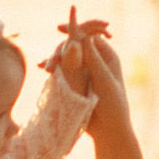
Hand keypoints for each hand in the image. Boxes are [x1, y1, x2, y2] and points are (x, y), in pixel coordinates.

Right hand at [47, 7, 131, 135]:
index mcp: (107, 56)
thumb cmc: (114, 107)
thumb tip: (84, 37)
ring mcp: (84, 70)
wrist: (108, 131)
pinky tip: (44, 69)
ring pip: (65, 55)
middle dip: (60, 48)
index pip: (89, 34)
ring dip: (55, 58)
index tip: (60, 28)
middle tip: (51, 63)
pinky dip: (53, 67)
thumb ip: (94, 61)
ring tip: (47, 68)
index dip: (75, 28)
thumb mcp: (105, 82)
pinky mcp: (75, 80)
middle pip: (74, 43)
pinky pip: (62, 68)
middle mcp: (95, 60)